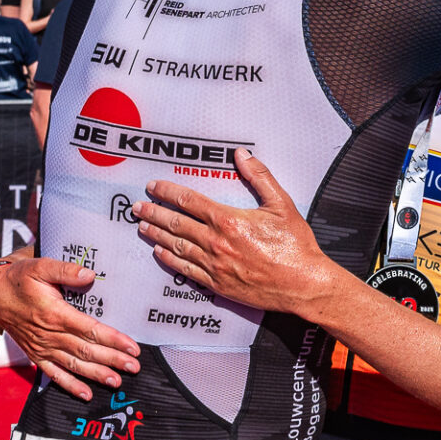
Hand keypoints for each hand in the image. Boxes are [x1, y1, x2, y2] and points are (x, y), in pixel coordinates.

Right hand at [0, 258, 140, 400]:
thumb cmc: (20, 279)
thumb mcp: (40, 266)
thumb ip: (65, 270)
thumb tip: (89, 274)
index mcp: (54, 313)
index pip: (90, 330)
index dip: (113, 339)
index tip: (132, 347)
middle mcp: (50, 334)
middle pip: (86, 351)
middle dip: (112, 360)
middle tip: (134, 367)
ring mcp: (42, 347)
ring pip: (74, 365)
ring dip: (97, 374)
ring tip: (117, 381)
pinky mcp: (36, 355)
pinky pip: (54, 374)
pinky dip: (70, 385)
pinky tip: (86, 394)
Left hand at [134, 149, 339, 318]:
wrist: (303, 284)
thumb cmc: (295, 245)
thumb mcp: (281, 204)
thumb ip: (260, 177)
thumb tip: (242, 155)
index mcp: (229, 220)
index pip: (189, 201)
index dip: (167, 192)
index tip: (153, 187)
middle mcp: (216, 243)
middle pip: (176, 224)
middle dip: (154, 213)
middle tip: (137, 207)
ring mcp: (215, 265)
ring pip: (177, 247)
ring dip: (157, 235)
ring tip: (142, 227)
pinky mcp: (218, 284)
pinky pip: (186, 271)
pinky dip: (170, 260)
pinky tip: (159, 253)